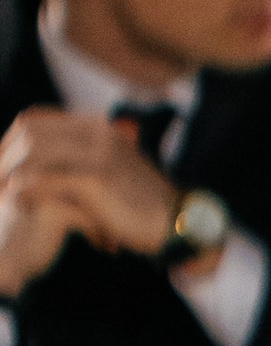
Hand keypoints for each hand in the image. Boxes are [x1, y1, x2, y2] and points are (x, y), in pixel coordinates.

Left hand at [0, 108, 178, 295]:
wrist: (178, 225)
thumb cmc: (141, 208)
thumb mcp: (111, 174)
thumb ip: (81, 163)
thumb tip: (44, 167)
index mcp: (97, 128)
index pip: (36, 121)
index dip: (9, 141)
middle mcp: (97, 133)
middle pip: (30, 133)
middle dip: (3, 157)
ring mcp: (98, 152)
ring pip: (34, 154)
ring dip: (8, 175)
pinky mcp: (98, 177)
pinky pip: (48, 178)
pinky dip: (26, 190)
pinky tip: (15, 203)